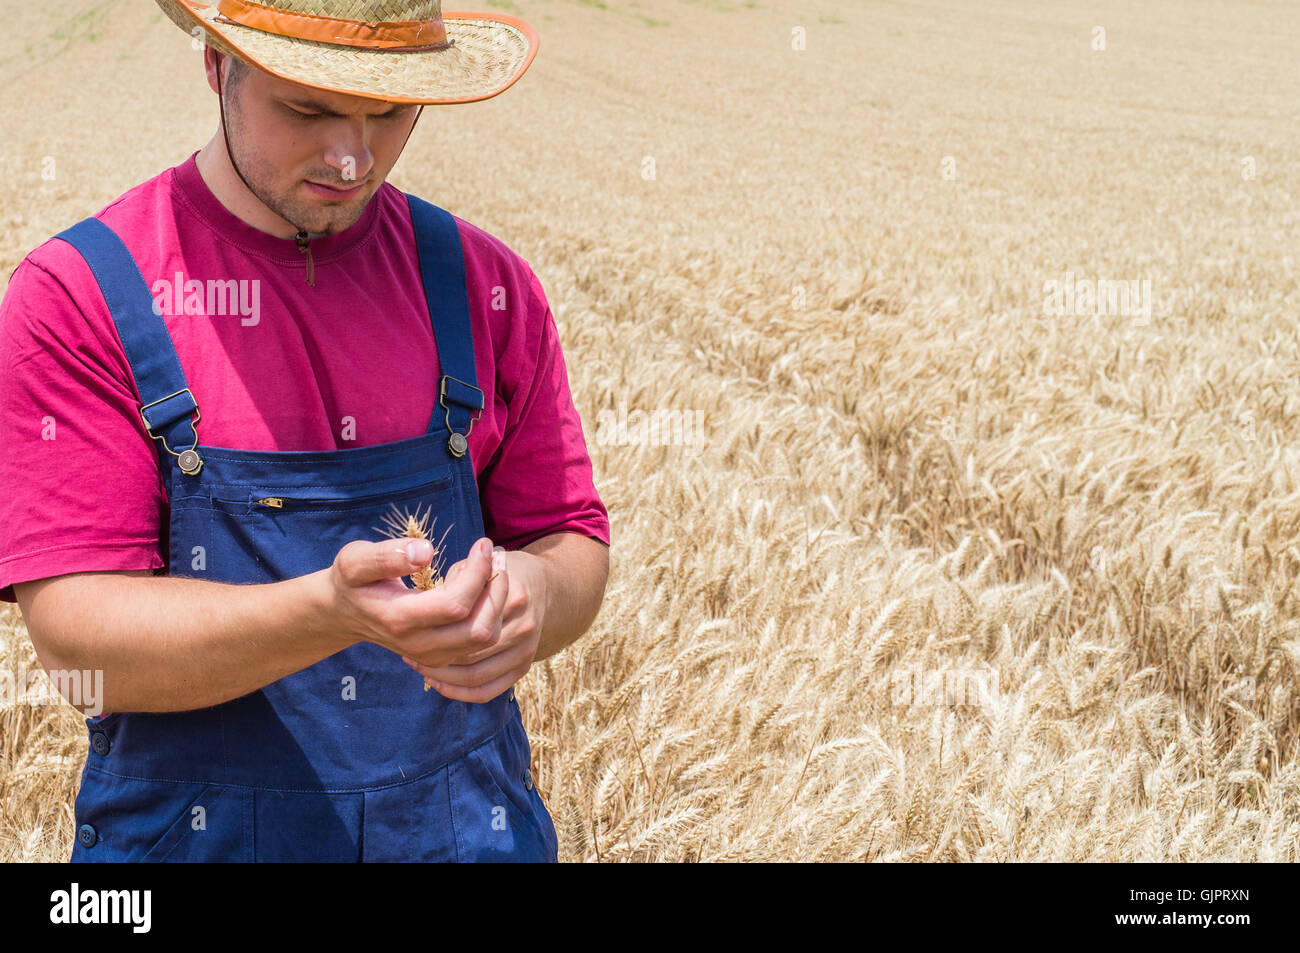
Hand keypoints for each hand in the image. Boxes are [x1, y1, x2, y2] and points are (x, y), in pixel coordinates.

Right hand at [324, 535, 508, 669]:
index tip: (483, 544)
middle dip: (496, 589)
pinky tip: (485, 586)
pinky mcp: (442, 657)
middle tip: (498, 555)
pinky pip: (481, 644)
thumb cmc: (353, 580)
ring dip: (498, 602)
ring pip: (485, 639)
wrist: (345, 612)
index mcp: (399, 619)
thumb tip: (426, 551)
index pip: (456, 604)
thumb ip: (386, 556)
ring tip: (496, 567)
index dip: (477, 572)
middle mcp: (419, 645)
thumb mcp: (355, 560)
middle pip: (479, 629)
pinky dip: (492, 615)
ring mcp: (432, 656)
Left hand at [400, 547, 548, 702]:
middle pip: (470, 652)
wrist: (544, 586)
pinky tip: (438, 682)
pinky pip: (488, 690)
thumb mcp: (480, 563)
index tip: (411, 626)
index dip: (437, 626)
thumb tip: (428, 601)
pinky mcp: (524, 666)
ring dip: (442, 676)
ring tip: (419, 665)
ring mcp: (527, 650)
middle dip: (434, 657)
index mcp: (514, 596)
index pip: (470, 620)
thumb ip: (458, 580)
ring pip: (475, 676)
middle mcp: (524, 626)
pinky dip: (460, 692)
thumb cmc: (501, 571)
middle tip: (407, 653)